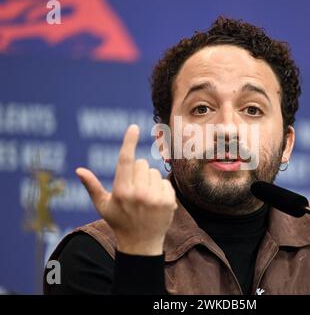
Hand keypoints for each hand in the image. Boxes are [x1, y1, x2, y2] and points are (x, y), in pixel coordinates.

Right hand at [76, 124, 177, 254]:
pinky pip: (165, 181)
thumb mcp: (102, 206)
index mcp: (121, 191)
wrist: (141, 244)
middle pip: (142, 163)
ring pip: (154, 172)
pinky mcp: (168, 201)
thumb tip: (79, 170)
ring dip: (149, 180)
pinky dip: (161, 189)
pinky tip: (156, 202)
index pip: (125, 160)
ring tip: (145, 198)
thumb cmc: (119, 222)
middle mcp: (138, 193)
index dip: (129, 141)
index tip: (134, 127)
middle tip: (135, 190)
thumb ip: (92, 186)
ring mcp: (155, 198)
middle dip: (138, 172)